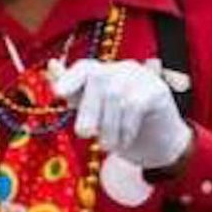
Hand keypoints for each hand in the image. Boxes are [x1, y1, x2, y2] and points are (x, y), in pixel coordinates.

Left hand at [51, 56, 190, 172]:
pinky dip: (125, 127)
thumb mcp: (94, 114)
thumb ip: (74, 93)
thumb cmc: (122, 129)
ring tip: (107, 145)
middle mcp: (122, 70)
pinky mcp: (157, 90)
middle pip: (98, 80)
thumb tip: (51, 66)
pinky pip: (135, 105)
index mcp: (104, 73)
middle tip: (84, 134)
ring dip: (108, 126)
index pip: (84, 68)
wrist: (160, 145)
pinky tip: (125, 141)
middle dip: (88, 109)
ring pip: (116, 95)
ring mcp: (142, 77)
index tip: (58, 93)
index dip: (69, 78)